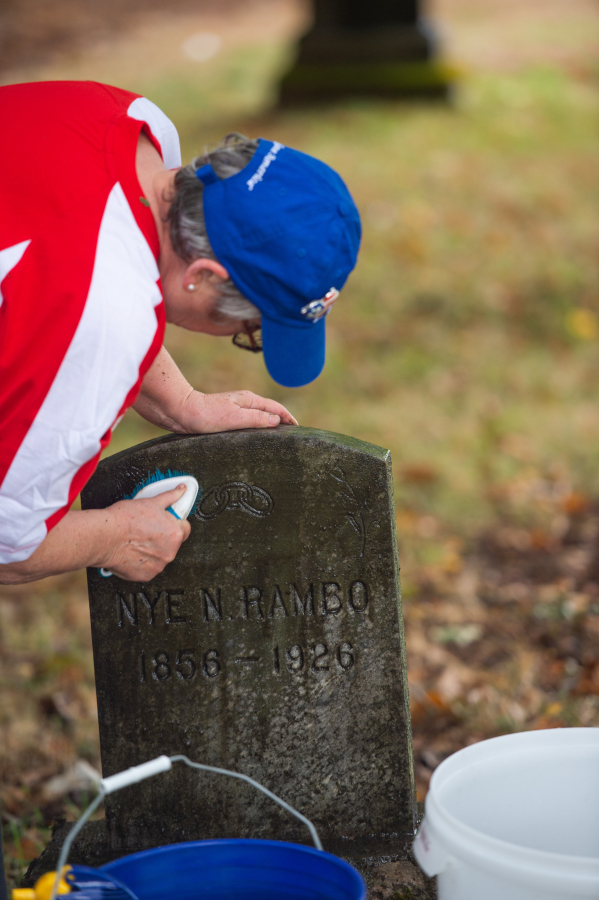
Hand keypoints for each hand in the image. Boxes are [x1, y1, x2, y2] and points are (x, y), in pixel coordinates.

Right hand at [102, 485, 190, 580]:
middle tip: (146, 529)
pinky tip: (132, 552)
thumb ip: (170, 497)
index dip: (174, 522)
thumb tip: (181, 490)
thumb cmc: (125, 520)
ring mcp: (158, 566)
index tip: (165, 521)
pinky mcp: (145, 575)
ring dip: (153, 550)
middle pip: (172, 543)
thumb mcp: (151, 502)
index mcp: (175, 534)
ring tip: (137, 540)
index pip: (184, 528)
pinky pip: (148, 567)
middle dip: (162, 537)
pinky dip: (142, 561)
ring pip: (160, 556)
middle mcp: (170, 553)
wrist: (104, 537)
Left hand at [134, 347, 297, 433]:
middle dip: (281, 421)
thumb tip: (277, 421)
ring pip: (257, 417)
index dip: (288, 417)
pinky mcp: (224, 418)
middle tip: (291, 436)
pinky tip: (253, 439)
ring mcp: (234, 410)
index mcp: (249, 400)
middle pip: (269, 411)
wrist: (179, 412)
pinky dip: (255, 429)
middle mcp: (243, 403)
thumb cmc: (205, 415)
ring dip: (268, 425)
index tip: (299, 428)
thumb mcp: (234, 418)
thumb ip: (256, 418)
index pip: (276, 408)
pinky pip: (246, 423)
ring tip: (276, 439)